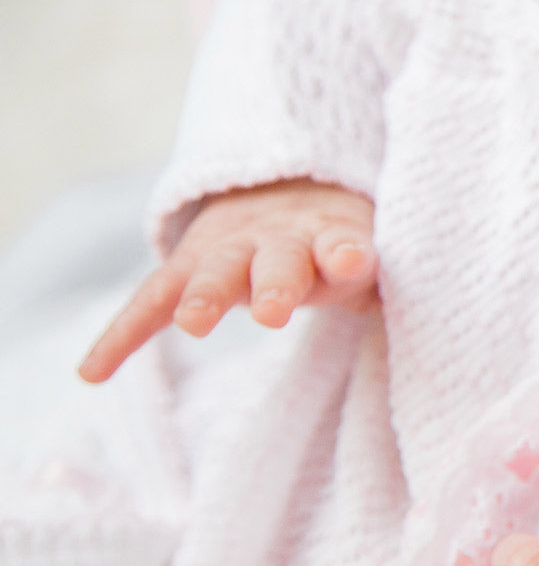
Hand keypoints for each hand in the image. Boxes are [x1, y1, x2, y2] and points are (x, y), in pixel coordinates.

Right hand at [78, 178, 376, 382]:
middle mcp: (278, 239)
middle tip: (272, 311)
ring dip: (205, 297)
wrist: (290, 193)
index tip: (348, 262)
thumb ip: (380, 282)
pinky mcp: (187, 267)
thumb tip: (420, 308)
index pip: (343, 245)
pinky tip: (91, 373)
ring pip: (213, 272)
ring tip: (194, 324)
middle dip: (272, 283)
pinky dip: (123, 334)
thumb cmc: (338, 244)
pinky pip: (150, 301)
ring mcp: (228, 249)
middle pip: (275, 260)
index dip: (345, 253)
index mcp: (332, 236)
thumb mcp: (369, 256)